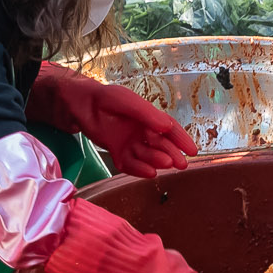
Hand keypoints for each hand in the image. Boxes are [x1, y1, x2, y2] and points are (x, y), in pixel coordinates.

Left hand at [33, 64, 193, 177]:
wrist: (79, 105)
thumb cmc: (105, 98)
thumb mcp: (128, 102)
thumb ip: (147, 114)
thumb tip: (167, 127)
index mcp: (148, 117)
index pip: (169, 129)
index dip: (181, 140)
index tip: (193, 151)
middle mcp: (141, 131)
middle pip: (161, 145)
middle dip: (172, 154)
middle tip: (182, 164)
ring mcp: (129, 142)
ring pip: (147, 155)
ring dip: (157, 161)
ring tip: (165, 164)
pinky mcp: (116, 152)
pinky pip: (130, 163)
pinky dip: (139, 169)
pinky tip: (149, 173)